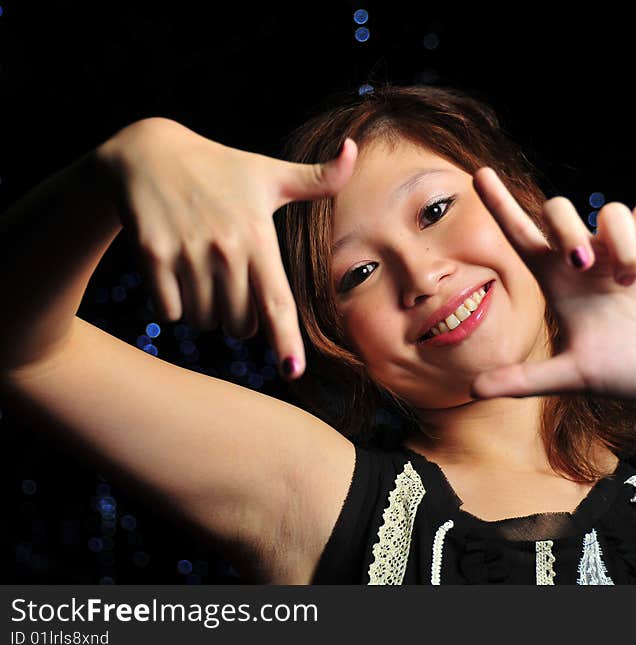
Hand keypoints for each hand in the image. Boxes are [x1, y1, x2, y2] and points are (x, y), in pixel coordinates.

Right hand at [96, 117, 356, 378]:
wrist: (147, 154)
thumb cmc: (219, 169)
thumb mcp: (268, 173)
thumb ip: (317, 177)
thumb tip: (355, 149)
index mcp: (257, 237)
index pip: (276, 301)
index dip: (285, 340)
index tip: (292, 371)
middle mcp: (224, 249)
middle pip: (240, 323)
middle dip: (239, 318)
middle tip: (231, 284)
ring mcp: (186, 253)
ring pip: (204, 320)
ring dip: (206, 312)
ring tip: (202, 274)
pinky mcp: (151, 256)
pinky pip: (169, 312)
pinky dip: (173, 306)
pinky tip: (174, 274)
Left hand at [469, 167, 635, 403]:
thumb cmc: (629, 372)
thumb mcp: (572, 376)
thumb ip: (523, 380)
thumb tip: (472, 389)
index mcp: (558, 283)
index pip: (520, 236)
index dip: (500, 205)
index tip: (478, 176)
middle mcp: (586, 260)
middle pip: (557, 209)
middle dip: (564, 228)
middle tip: (583, 266)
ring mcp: (621, 251)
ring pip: (608, 211)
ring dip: (620, 244)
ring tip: (633, 281)